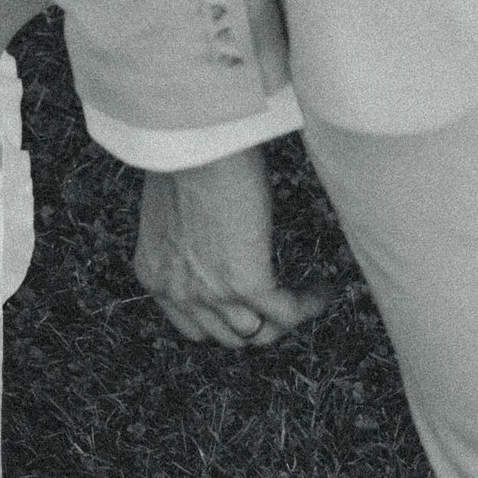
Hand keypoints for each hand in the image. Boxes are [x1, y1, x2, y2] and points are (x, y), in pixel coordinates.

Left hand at [133, 146, 330, 351]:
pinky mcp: (246, 283)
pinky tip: (323, 288)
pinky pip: (287, 313)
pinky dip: (310, 304)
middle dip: (256, 325)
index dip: (223, 323)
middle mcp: (177, 292)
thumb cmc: (183, 156)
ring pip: (258, 335)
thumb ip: (186, 240)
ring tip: (306, 296)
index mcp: (153, 274)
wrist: (191, 140)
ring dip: (286, 319)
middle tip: (281, 302)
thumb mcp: (172, 211)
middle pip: (227, 338)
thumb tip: (214, 242)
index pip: (191, 327)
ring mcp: (211, 292)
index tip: (244, 309)